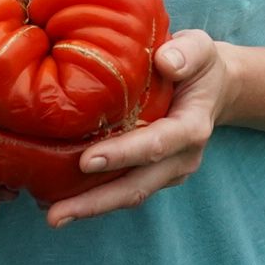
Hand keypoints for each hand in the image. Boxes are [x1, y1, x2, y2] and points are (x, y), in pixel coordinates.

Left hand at [43, 29, 234, 228]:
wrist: (212, 89)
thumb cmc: (197, 65)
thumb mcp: (199, 49)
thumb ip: (187, 54)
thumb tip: (165, 61)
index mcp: (192, 127)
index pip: (156, 145)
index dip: (123, 155)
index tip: (87, 161)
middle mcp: (182, 157)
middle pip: (138, 186)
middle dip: (96, 202)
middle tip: (56, 214)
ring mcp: (168, 171)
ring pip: (129, 194)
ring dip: (90, 208)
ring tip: (52, 215)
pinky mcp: (154, 175)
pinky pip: (124, 188)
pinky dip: (95, 197)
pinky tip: (62, 200)